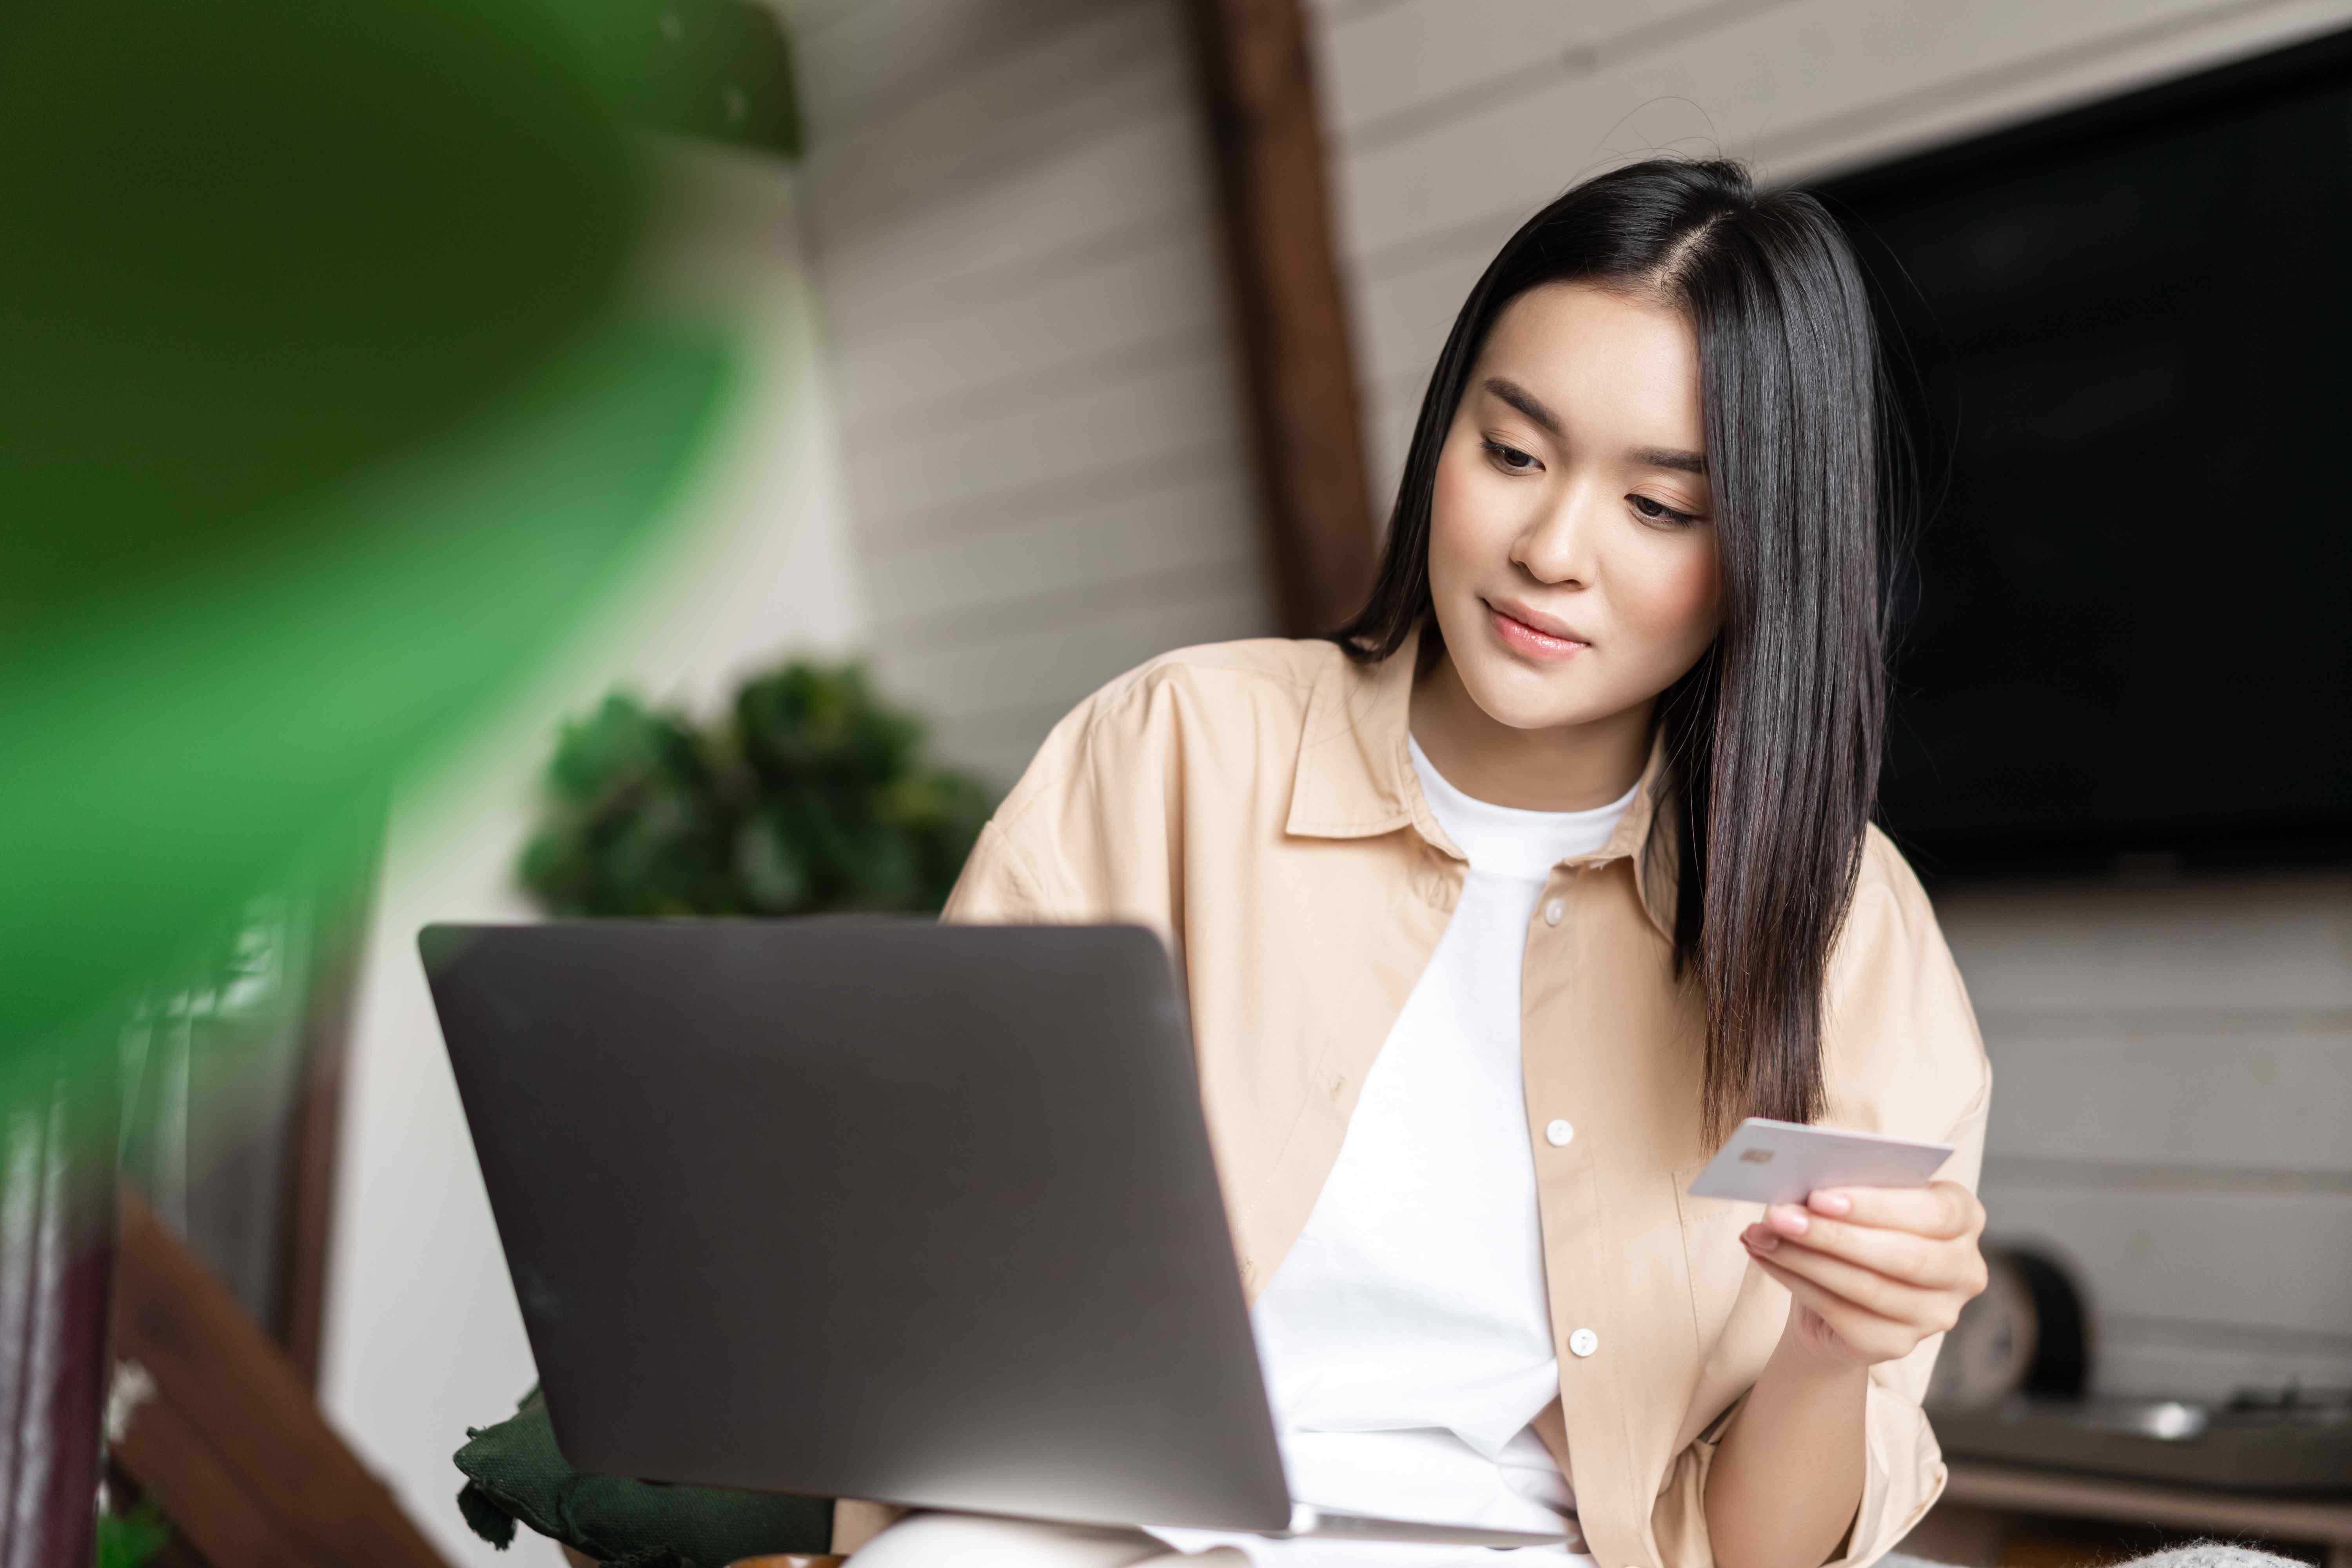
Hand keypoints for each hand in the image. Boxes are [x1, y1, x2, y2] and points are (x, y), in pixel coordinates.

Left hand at [1739, 1181, 1987, 1369]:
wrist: (1838, 1293)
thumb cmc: (1855, 1227)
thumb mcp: (1858, 1198)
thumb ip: (1847, 1185)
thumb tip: (1798, 1177)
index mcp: (1965, 1218)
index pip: (1934, 1212)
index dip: (1876, 1205)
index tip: (1819, 1195)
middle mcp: (1964, 1270)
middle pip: (1901, 1255)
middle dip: (1832, 1234)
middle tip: (1778, 1215)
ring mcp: (1936, 1314)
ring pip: (1866, 1286)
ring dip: (1804, 1257)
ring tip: (1759, 1234)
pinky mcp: (1898, 1344)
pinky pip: (1841, 1313)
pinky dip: (1795, 1281)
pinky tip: (1764, 1257)